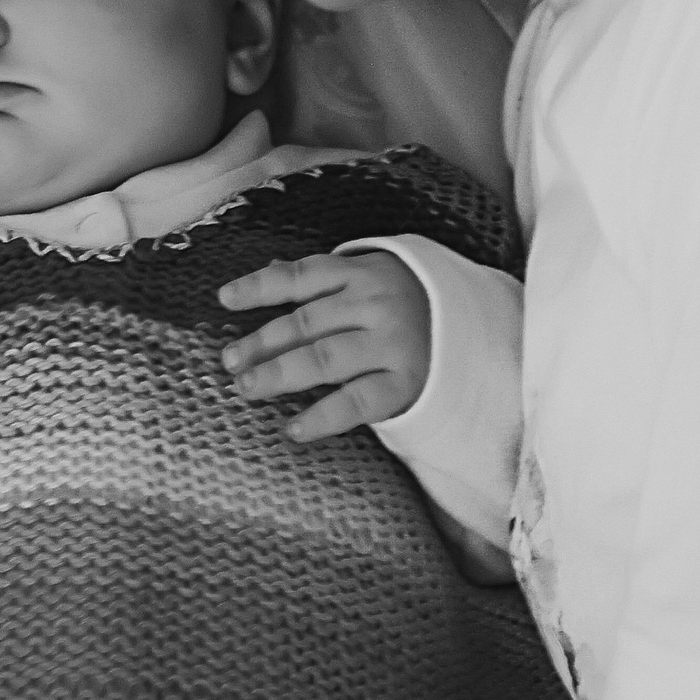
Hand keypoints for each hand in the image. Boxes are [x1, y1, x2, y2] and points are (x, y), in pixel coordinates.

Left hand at [219, 247, 430, 444]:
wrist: (475, 332)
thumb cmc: (407, 302)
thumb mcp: (371, 277)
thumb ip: (323, 279)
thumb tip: (268, 270)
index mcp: (362, 273)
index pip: (301, 276)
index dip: (259, 287)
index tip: (224, 299)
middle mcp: (375, 304)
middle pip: (306, 323)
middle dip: (262, 342)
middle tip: (229, 360)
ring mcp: (392, 344)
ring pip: (324, 360)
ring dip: (279, 374)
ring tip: (246, 387)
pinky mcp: (406, 384)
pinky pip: (357, 403)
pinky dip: (323, 417)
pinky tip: (293, 428)